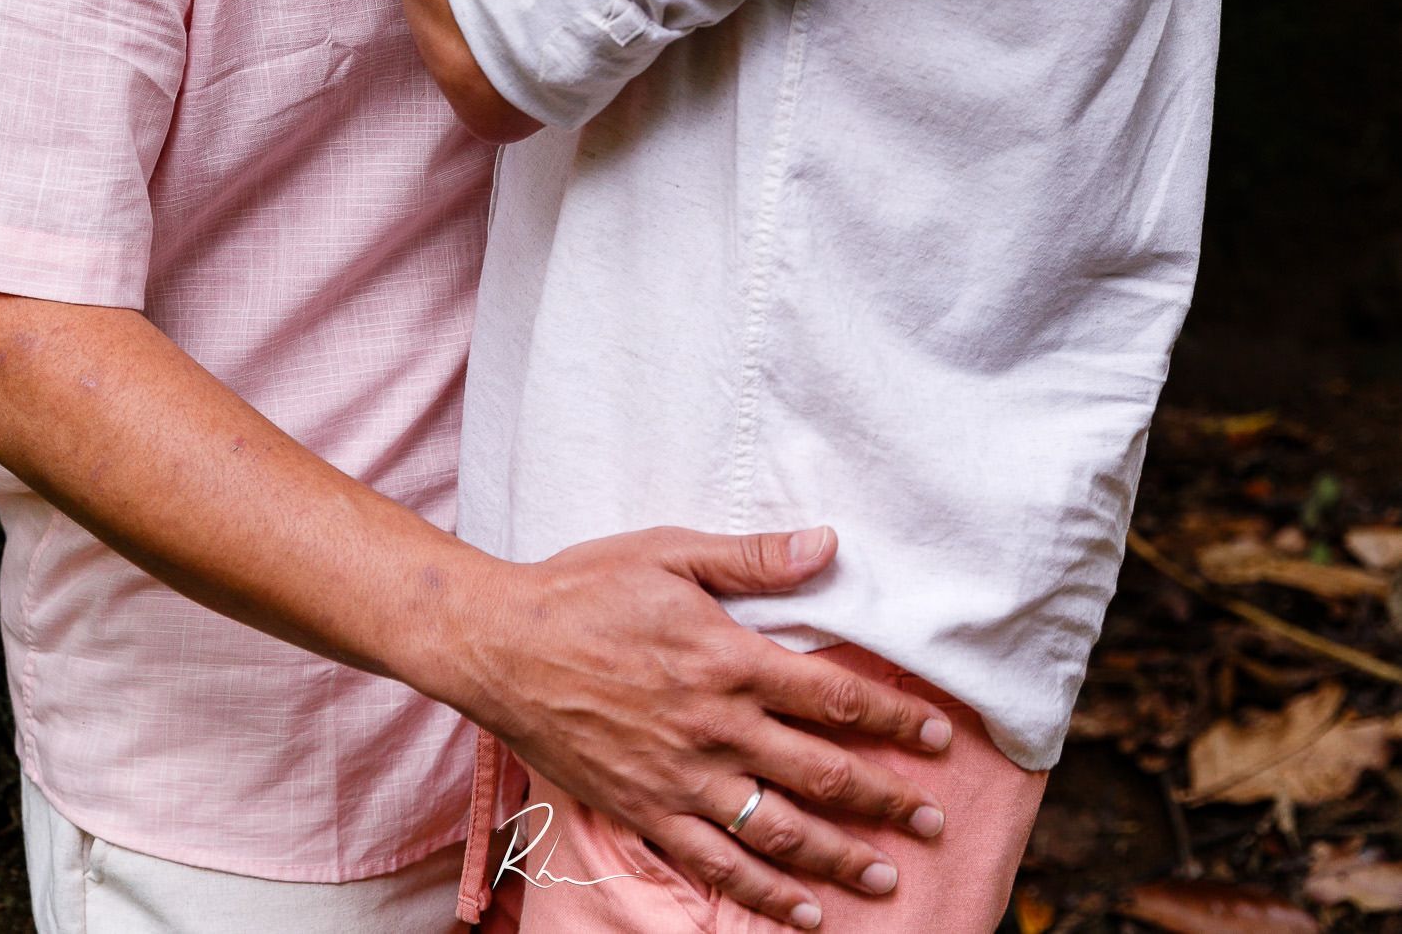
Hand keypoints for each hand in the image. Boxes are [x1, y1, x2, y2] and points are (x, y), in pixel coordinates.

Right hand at [441, 525, 950, 928]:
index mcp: (728, 660)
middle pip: (821, 773)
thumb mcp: (670, 552)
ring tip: (886, 875)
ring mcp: (680, 777)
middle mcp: (714, 727)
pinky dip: (766, 894)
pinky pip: (717, 863)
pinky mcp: (646, 810)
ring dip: (839, 858)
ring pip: (778, 830)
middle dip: (886, 800)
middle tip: (934, 821)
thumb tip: (828, 545)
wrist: (502, 644)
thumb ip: (753, 558)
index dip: (893, 720)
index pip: (833, 698)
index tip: (938, 736)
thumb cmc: (586, 587)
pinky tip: (805, 912)